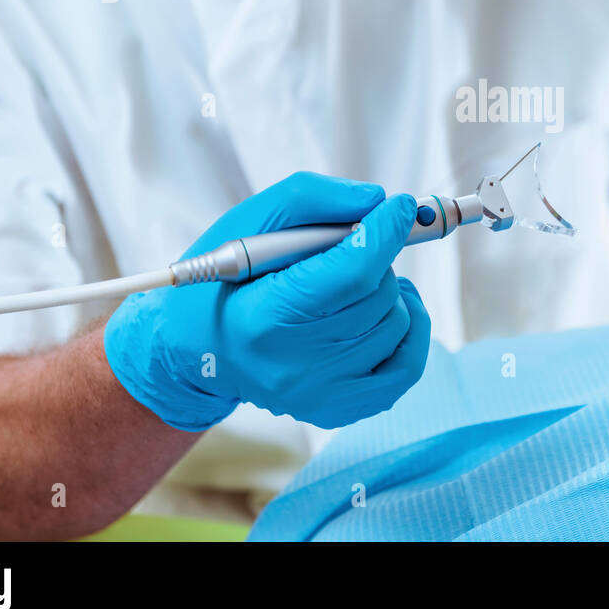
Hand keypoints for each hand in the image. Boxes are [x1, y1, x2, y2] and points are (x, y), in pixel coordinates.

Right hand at [104, 172, 431, 430]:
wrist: (199, 352)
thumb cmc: (225, 283)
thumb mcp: (249, 224)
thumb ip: (312, 200)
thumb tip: (377, 202)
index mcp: (263, 317)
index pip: (350, 275)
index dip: (384, 234)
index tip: (401, 206)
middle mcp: (294, 366)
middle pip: (377, 297)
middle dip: (375, 258)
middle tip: (348, 251)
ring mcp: (320, 394)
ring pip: (398, 324)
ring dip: (388, 291)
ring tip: (352, 284)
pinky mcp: (339, 408)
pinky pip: (408, 366)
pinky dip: (409, 329)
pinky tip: (384, 311)